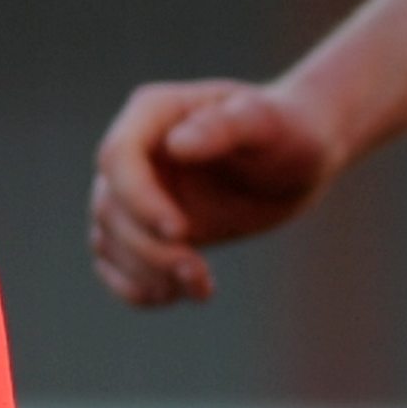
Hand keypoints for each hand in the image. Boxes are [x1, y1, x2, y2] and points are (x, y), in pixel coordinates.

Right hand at [91, 79, 344, 305]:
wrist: (298, 159)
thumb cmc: (286, 130)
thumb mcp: (265, 124)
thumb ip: (223, 128)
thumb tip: (177, 145)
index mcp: (153, 113)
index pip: (118, 157)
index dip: (138, 199)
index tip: (180, 231)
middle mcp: (137, 151)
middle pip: (110, 206)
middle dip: (149, 247)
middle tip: (200, 271)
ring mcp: (137, 191)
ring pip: (108, 238)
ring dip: (145, 272)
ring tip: (200, 286)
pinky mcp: (146, 227)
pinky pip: (116, 262)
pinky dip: (138, 287)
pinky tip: (180, 294)